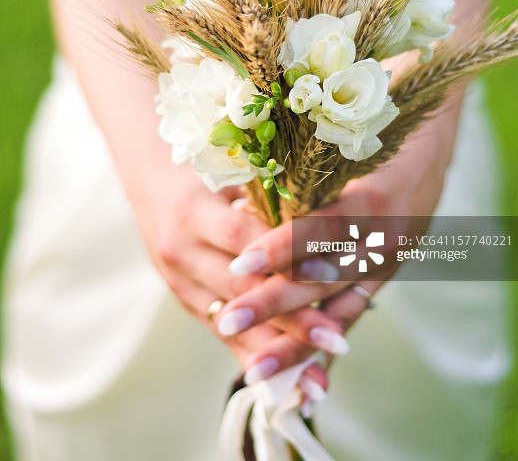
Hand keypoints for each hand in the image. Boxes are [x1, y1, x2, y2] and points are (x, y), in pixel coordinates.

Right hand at [124, 149, 327, 392]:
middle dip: (291, 318)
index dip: (285, 258)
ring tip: (317, 378)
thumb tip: (322, 214)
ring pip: (231, 323)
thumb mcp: (228, 170)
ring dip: (277, 351)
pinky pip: (221, 335)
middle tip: (337, 338)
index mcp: (192, 211)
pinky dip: (254, 357)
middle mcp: (181, 251)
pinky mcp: (184, 301)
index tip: (330, 276)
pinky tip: (287, 383)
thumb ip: (266, 193)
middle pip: (241, 289)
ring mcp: (179, 281)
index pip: (244, 237)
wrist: (147, 181)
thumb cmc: (201, 167)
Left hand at [210, 101, 460, 379]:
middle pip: (326, 276)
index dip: (282, 248)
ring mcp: (391, 262)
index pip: (324, 227)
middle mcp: (387, 237)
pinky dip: (326, 341)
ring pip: (340, 309)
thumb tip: (241, 202)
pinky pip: (354, 314)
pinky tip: (300, 370)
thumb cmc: (377, 134)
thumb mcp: (347, 146)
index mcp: (376, 197)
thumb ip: (306, 176)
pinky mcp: (388, 275)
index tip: (240, 266)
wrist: (431, 145)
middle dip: (276, 303)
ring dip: (298, 340)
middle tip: (230, 322)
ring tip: (257, 369)